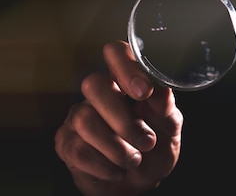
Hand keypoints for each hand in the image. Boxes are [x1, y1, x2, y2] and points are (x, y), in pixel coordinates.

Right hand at [55, 40, 182, 195]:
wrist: (138, 186)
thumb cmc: (153, 150)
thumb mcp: (169, 129)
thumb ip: (165, 108)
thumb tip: (161, 90)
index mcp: (124, 82)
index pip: (115, 52)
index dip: (125, 66)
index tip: (143, 92)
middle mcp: (96, 95)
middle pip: (93, 84)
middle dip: (123, 119)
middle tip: (146, 141)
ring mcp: (77, 117)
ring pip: (85, 120)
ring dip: (118, 148)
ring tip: (134, 160)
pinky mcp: (66, 143)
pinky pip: (79, 150)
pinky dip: (106, 166)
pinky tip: (116, 170)